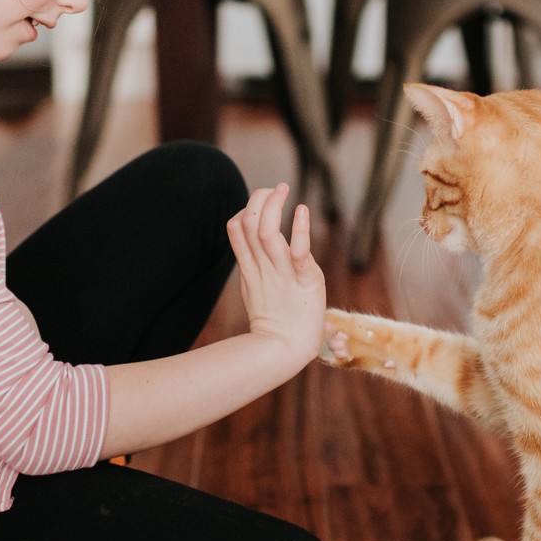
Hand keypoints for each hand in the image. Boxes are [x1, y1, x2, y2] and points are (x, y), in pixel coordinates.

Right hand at [227, 184, 325, 366]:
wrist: (284, 351)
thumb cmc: (275, 326)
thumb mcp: (257, 291)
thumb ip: (255, 269)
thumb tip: (253, 254)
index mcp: (250, 269)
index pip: (236, 228)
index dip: (244, 209)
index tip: (259, 203)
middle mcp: (262, 266)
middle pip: (248, 223)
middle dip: (258, 199)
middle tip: (276, 188)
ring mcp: (281, 273)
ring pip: (266, 230)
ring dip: (273, 204)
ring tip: (283, 188)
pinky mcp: (304, 279)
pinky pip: (298, 250)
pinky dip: (299, 227)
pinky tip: (302, 210)